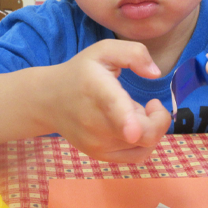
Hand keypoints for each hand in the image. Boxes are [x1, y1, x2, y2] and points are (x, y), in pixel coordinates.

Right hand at [52, 40, 171, 162]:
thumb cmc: (81, 73)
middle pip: (144, 133)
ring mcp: (98, 143)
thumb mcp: (104, 51)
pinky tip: (133, 127)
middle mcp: (96, 122)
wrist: (48, 101)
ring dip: (148, 127)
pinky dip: (144, 142)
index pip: (113, 108)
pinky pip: (138, 156)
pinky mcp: (100, 155)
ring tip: (132, 113)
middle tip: (150, 104)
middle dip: (159, 118)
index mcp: (98, 90)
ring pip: (145, 144)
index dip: (127, 121)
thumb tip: (155, 74)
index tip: (133, 131)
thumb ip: (134, 54)